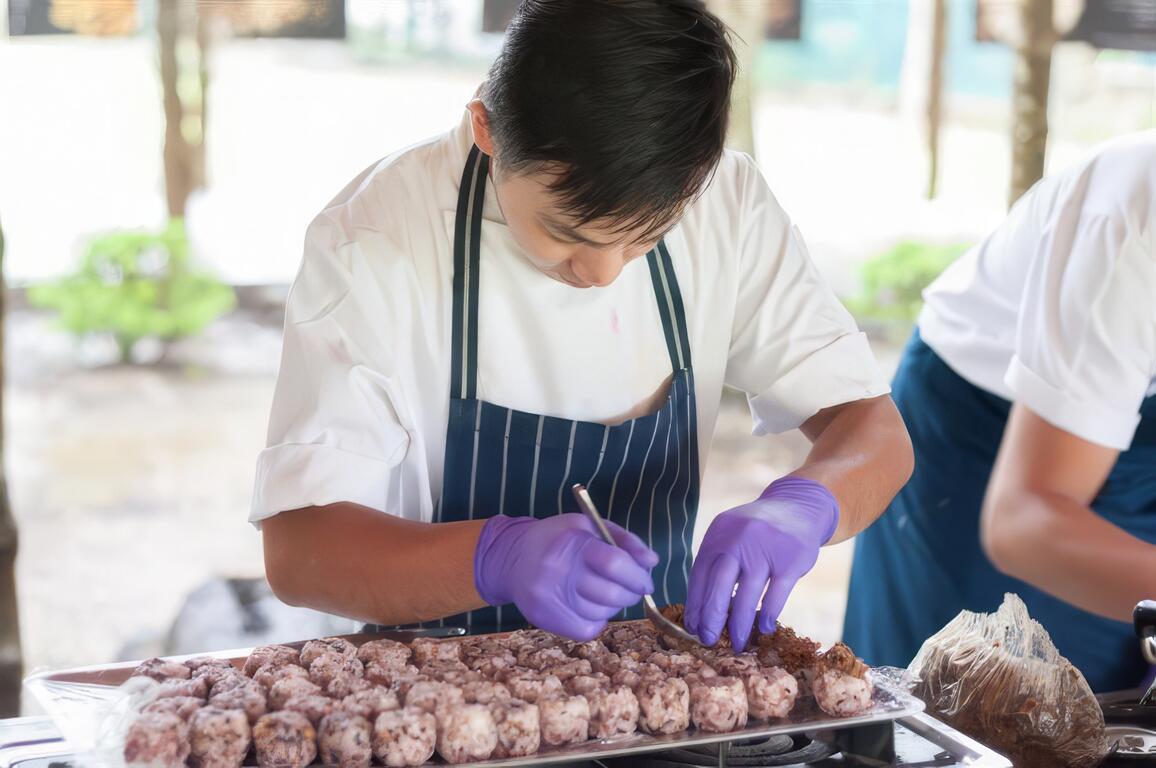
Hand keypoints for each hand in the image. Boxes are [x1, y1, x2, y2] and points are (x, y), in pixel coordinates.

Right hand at [474, 513, 658, 640]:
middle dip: (631, 594)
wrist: (512, 558)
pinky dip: (595, 620)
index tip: (645, 582)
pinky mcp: (544, 619)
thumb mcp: (589, 526)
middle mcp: (557, 572)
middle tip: (631, 589)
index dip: (638, 576)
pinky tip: (587, 605)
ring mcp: (548, 598)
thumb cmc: (557, 539)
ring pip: (602, 614)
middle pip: (612, 594)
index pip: (615, 563)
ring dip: (611, 606)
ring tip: (601, 591)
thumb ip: (624, 540)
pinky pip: (587, 629)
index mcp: (570, 543)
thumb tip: (652, 562)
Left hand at [685, 477, 837, 650]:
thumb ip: (716, 562)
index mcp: (719, 536)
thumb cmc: (757, 530)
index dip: (695, 604)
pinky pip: (776, 594)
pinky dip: (768, 614)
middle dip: (711, 618)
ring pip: (747, 594)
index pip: (700, 575)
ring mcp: (765, 550)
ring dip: (739, 624)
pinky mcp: (791, 560)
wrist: (798, 506)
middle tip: (708, 640)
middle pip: (718, 585)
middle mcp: (739, 541)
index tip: (692, 627)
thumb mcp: (731, 535)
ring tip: (736, 643)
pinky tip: (763, 629)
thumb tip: (701, 608)